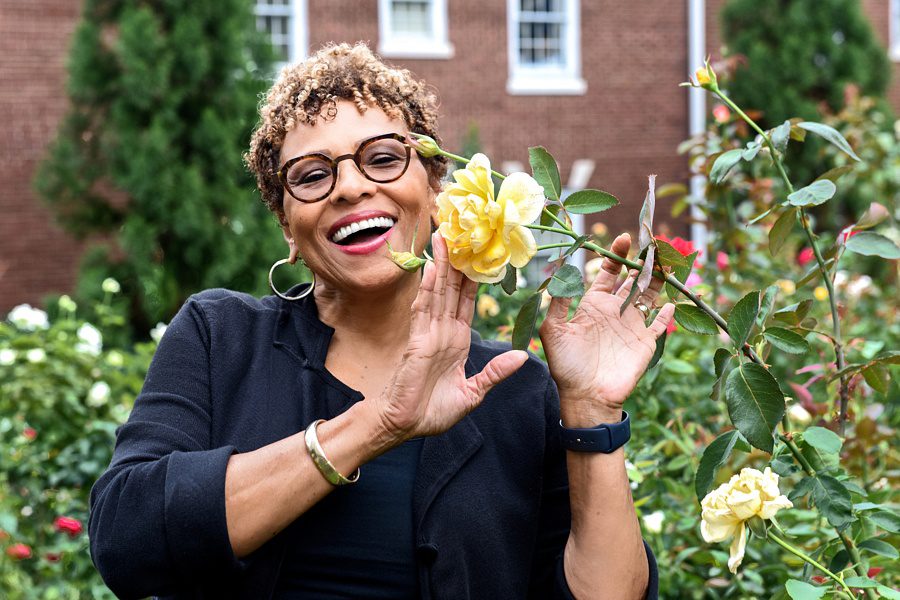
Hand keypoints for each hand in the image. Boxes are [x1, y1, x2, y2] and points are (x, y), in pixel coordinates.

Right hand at [376, 232, 527, 440]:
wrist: (406, 426)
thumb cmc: (433, 411)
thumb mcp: (473, 392)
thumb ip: (495, 373)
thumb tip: (522, 356)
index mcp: (457, 339)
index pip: (467, 300)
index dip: (473, 276)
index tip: (479, 252)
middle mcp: (443, 331)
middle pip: (451, 288)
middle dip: (456, 260)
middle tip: (459, 230)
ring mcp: (429, 333)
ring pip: (437, 291)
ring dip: (441, 265)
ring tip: (444, 237)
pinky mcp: (417, 342)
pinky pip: (423, 310)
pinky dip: (428, 289)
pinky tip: (432, 269)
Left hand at [539, 233, 674, 425]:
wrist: (585, 396)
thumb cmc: (566, 365)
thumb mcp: (553, 330)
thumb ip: (558, 302)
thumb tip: (558, 273)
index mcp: (593, 304)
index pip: (607, 273)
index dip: (616, 256)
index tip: (624, 239)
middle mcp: (614, 311)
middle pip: (632, 279)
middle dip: (642, 261)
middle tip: (652, 243)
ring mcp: (632, 325)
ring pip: (649, 295)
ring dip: (658, 278)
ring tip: (666, 261)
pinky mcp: (645, 341)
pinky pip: (660, 322)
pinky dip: (667, 311)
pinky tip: (672, 299)